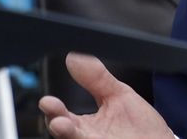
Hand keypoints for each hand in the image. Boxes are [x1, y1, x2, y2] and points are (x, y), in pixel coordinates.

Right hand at [38, 53, 174, 138]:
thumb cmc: (139, 125)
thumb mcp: (118, 95)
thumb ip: (96, 78)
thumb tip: (74, 56)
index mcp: (85, 124)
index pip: (62, 116)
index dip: (54, 110)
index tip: (47, 101)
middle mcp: (88, 137)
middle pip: (65, 133)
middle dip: (57, 124)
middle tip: (56, 118)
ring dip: (69, 134)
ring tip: (62, 125)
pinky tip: (95, 136)